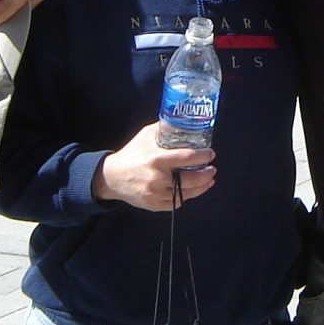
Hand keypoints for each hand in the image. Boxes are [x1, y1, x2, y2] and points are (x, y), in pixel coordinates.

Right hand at [92, 123, 216, 211]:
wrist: (111, 177)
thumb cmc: (131, 154)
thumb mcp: (145, 136)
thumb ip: (164, 129)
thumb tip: (182, 120)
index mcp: (156, 159)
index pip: (187, 158)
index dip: (203, 156)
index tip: (211, 154)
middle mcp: (157, 178)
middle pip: (191, 179)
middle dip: (206, 174)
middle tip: (212, 169)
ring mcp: (156, 194)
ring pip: (186, 194)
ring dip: (202, 187)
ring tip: (209, 180)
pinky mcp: (154, 205)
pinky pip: (177, 203)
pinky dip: (187, 197)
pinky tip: (193, 190)